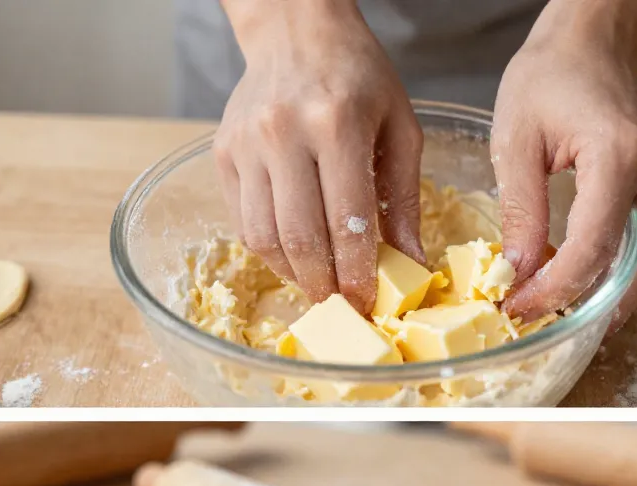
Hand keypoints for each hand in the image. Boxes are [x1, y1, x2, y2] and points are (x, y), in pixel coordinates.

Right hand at [215, 0, 423, 313]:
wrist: (295, 29)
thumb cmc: (357, 79)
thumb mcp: (399, 128)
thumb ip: (406, 199)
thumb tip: (413, 265)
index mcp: (336, 123)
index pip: (345, 221)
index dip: (356, 273)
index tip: (366, 302)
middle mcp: (283, 133)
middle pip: (299, 238)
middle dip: (323, 285)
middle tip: (341, 304)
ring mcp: (246, 145)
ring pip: (263, 239)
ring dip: (294, 274)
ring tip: (318, 282)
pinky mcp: (223, 155)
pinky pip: (243, 224)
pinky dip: (270, 252)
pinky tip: (294, 255)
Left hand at [491, 3, 636, 330]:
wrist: (592, 40)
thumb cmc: (549, 77)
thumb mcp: (516, 139)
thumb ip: (521, 209)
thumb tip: (519, 273)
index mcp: (619, 156)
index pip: (593, 247)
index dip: (556, 289)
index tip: (519, 306)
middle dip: (593, 307)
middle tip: (549, 322)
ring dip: (612, 298)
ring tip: (565, 311)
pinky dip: (621, 276)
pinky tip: (583, 285)